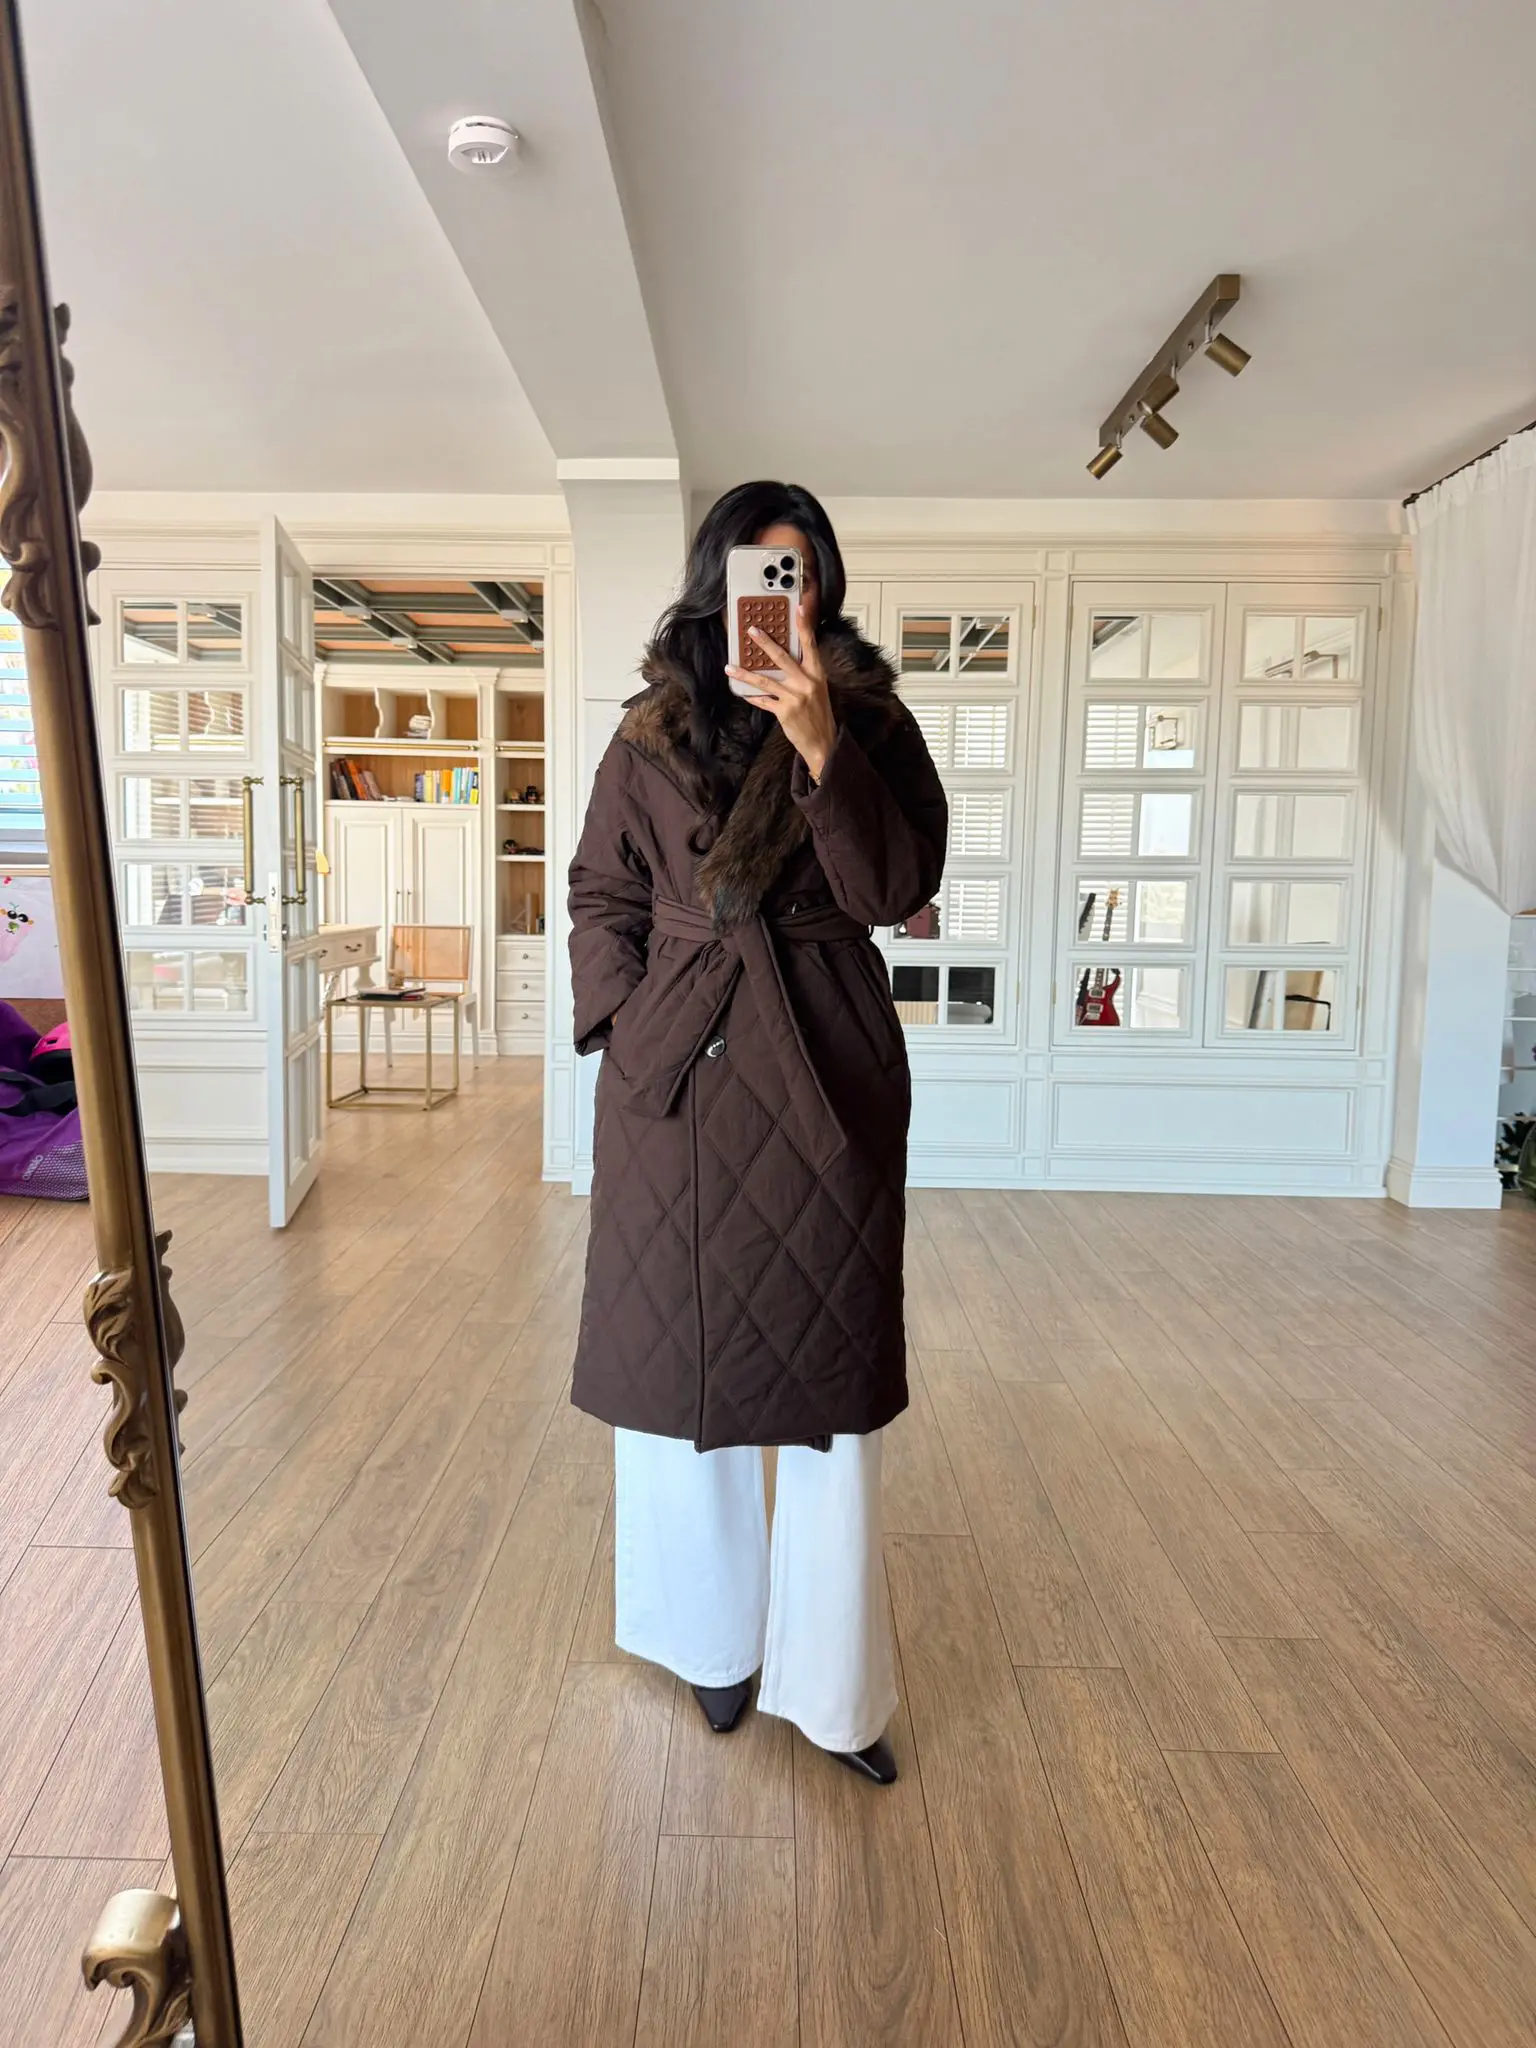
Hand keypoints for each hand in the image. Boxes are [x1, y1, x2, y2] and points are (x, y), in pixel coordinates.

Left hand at [726, 599, 837, 781]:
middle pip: (782, 658)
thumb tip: (781, 658)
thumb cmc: (818, 713)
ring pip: (765, 681)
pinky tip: (742, 692)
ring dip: (745, 674)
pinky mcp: (784, 712)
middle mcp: (806, 683)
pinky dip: (752, 696)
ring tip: (730, 667)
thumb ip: (803, 673)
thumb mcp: (817, 688)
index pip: (810, 645)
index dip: (804, 626)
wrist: (822, 742)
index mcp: (817, 674)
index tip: (797, 608)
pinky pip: (763, 701)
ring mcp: (795, 697)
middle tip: (751, 630)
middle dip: (765, 643)